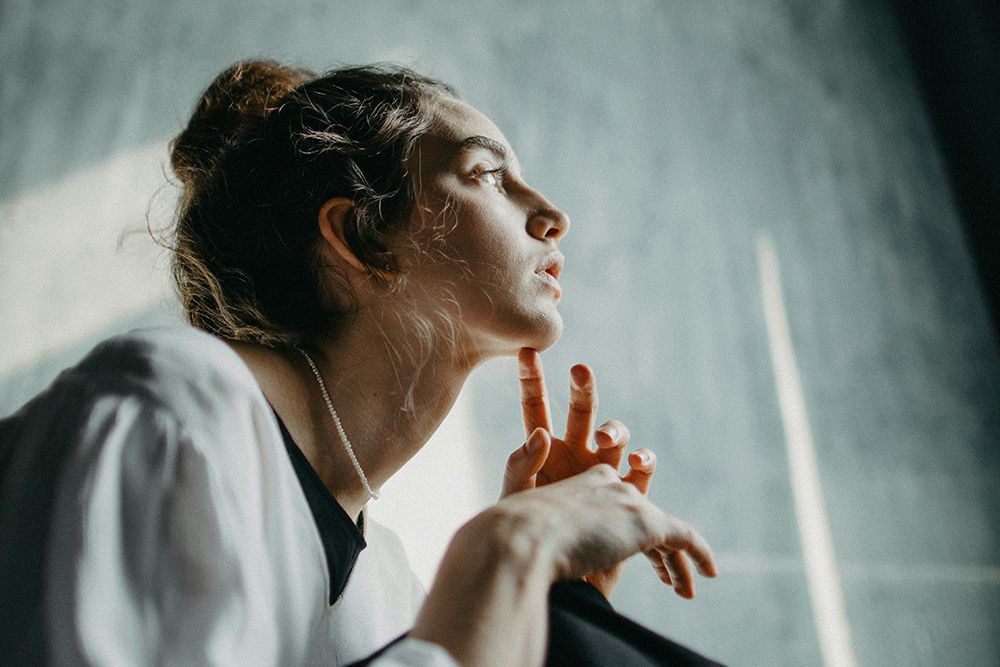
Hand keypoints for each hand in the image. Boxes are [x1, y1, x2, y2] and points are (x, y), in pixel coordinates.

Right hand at [411, 467, 716, 666]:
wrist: (518, 542)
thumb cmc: (506, 537)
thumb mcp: (515, 506)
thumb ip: (523, 470)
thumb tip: (539, 434)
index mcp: (577, 482)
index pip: (615, 498)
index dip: (625, 527)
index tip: (630, 554)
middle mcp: (607, 483)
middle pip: (643, 507)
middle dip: (657, 536)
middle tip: (665, 570)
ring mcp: (627, 500)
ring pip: (666, 527)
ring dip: (677, 558)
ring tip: (683, 586)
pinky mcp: (645, 522)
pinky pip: (682, 536)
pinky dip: (698, 555)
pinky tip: (706, 574)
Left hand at [501, 348, 657, 595]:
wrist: (559, 579)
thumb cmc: (529, 540)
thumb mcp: (514, 503)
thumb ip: (519, 467)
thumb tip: (538, 434)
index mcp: (542, 451)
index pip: (535, 408)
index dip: (532, 380)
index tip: (526, 350)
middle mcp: (575, 453)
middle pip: (581, 412)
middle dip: (581, 389)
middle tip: (578, 370)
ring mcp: (604, 471)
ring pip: (616, 435)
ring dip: (615, 430)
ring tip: (610, 440)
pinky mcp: (628, 496)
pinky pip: (641, 471)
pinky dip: (642, 462)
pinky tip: (637, 462)